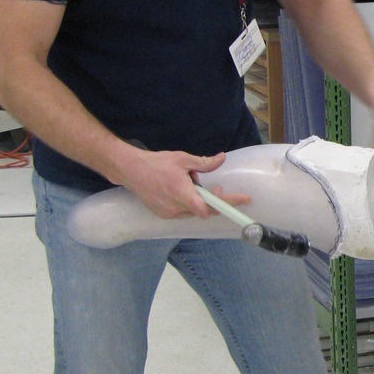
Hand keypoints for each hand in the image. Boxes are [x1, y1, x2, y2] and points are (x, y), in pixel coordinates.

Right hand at [113, 148, 236, 218]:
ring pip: (194, 212)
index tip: (242, 200)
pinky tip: (182, 190)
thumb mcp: (183, 159)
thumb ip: (204, 163)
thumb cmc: (157, 163)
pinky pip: (184, 213)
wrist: (131, 170)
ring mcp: (169, 214)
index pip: (208, 208)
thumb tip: (222, 159)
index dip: (226, 204)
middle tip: (217, 188)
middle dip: (214, 200)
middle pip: (205, 211)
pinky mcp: (163, 215)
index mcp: (182, 194)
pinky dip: (189, 203)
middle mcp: (176, 208)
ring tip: (191, 183)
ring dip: (200, 201)